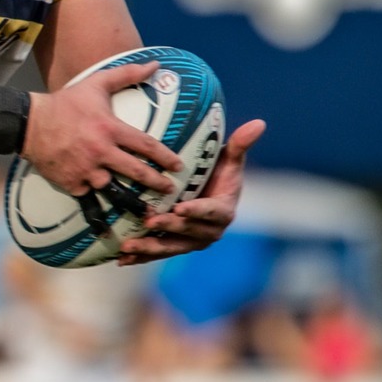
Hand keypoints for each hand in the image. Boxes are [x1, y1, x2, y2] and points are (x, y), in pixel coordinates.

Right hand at [21, 62, 180, 197]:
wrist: (29, 123)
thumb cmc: (66, 103)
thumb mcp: (97, 83)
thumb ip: (127, 74)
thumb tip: (155, 65)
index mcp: (110, 129)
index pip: (146, 146)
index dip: (166, 157)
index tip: (177, 166)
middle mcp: (101, 152)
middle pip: (136, 173)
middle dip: (157, 183)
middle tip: (169, 190)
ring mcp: (85, 170)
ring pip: (114, 190)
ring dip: (127, 197)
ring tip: (141, 206)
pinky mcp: (71, 183)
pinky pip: (89, 194)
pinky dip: (95, 195)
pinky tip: (103, 199)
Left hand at [114, 118, 264, 264]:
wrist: (207, 193)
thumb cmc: (219, 173)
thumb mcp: (230, 159)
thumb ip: (240, 144)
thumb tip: (259, 122)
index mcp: (223, 211)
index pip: (211, 212)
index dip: (197, 211)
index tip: (181, 207)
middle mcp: (209, 232)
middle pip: (188, 231)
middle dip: (169, 227)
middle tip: (149, 221)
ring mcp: (190, 242)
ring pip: (170, 247)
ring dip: (150, 248)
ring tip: (128, 246)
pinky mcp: (174, 246)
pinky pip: (157, 253)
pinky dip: (141, 257)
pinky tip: (122, 258)